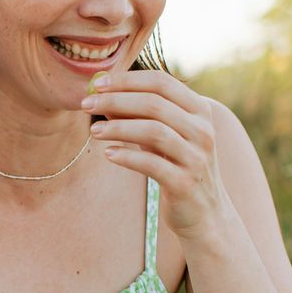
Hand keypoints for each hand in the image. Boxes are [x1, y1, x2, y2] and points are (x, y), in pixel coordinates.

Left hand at [80, 70, 233, 240]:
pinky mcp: (185, 183)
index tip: (97, 83)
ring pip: (154, 131)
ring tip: (94, 130)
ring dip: (118, 127)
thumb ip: (138, 115)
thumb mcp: (161, 136)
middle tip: (86, 104)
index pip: (161, 82)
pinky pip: (152, 164)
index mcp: (199, 111)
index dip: (127, 80)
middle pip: (154, 104)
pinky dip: (127, 156)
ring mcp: (196, 157)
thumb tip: (102, 96)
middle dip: (116, 100)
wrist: (204, 212)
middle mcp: (202, 130)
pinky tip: (108, 154)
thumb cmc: (177, 166)